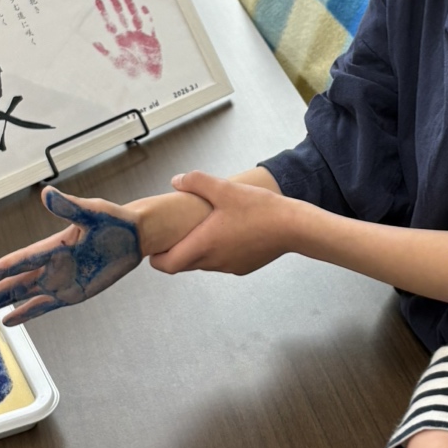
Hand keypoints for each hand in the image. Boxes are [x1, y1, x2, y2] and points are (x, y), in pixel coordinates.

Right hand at [0, 187, 140, 325]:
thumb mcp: (93, 212)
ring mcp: (58, 281)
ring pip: (21, 296)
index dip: (4, 268)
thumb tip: (47, 193)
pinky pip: (43, 306)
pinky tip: (8, 321)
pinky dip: (26, 313)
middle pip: (14, 284)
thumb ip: (70, 206)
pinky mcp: (70, 294)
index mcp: (53, 246)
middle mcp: (50, 266)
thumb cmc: (113, 220)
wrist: (132, 236)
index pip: (23, 260)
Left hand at [92, 0, 162, 78]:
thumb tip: (94, 42)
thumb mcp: (115, 64)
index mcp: (119, 41)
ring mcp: (140, 36)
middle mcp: (129, 36)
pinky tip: (143, 7)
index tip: (97, 0)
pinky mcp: (152, 40)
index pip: (109, 23)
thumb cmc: (131, 75)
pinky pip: (150, 26)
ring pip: (134, 17)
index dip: (103, 12)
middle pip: (121, 16)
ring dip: (129, 5)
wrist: (148, 83)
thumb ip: (106, 52)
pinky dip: (147, 17)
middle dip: (115, 3)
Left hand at [150, 171, 300, 274]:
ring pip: (203, 263)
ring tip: (202, 228)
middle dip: (175, 251)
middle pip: (183, 264)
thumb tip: (176, 180)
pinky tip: (228, 232)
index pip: (167, 265)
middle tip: (174, 232)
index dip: (156, 258)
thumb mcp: (225, 188)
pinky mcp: (243, 267)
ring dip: (197, 250)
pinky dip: (217, 251)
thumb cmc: (259, 209)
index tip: (154, 247)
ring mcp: (229, 266)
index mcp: (203, 245)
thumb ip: (197, 182)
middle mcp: (213, 261)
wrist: (293, 227)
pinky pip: (222, 262)